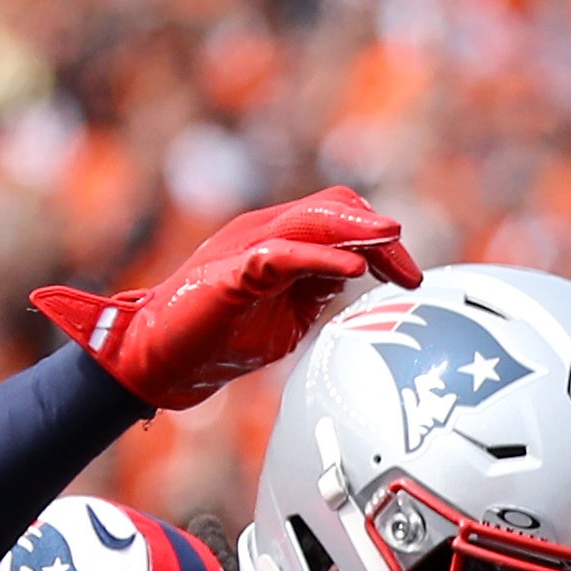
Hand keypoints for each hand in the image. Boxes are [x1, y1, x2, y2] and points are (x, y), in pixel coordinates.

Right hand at [29, 189, 424, 411]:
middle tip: (411, 272)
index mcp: (278, 240)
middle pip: (334, 209)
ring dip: (357, 232)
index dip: (379, 241)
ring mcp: (246, 248)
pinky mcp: (231, 274)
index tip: (411, 276)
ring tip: (393, 243)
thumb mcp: (285, 315)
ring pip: (311, 221)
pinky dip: (320, 259)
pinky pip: (280, 255)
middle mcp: (264, 233)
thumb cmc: (217, 339)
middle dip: (380, 237)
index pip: (340, 219)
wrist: (159, 361)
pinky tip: (352, 271)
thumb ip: (316, 289)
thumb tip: (356, 275)